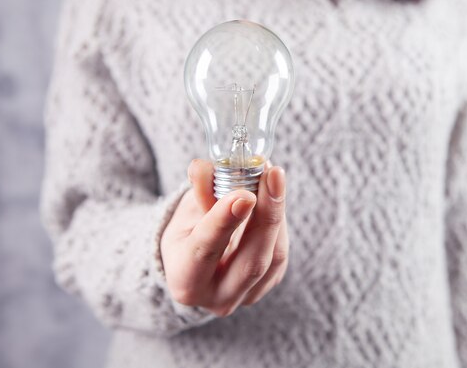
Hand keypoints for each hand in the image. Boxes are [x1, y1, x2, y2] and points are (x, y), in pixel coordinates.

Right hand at [160, 159, 288, 316]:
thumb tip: (208, 167)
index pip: (206, 251)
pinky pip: (281, 252)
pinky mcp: (269, 285)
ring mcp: (247, 296)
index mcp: (186, 283)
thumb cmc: (187, 231)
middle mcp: (218, 299)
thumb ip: (198, 189)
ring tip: (273, 175)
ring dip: (277, 211)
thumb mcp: (185, 210)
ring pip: (274, 256)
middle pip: (251, 262)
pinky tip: (274, 195)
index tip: (243, 194)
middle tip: (272, 174)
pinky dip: (280, 220)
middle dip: (266, 215)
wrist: (196, 261)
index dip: (225, 222)